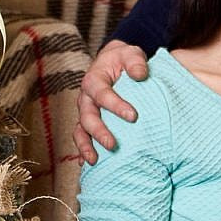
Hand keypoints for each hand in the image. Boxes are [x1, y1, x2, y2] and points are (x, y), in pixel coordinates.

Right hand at [76, 40, 149, 163]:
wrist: (113, 63)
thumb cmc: (123, 60)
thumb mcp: (131, 54)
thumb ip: (136, 62)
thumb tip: (140, 74)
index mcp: (94, 80)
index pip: (102, 94)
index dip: (116, 105)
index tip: (133, 116)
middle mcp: (86, 98)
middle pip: (87, 117)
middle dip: (98, 132)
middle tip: (113, 144)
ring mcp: (85, 112)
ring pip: (80, 130)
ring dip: (86, 146)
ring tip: (94, 160)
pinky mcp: (88, 122)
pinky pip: (82, 137)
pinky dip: (83, 151)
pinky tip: (87, 166)